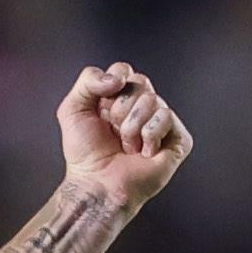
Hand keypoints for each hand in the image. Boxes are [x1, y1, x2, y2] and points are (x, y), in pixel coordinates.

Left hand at [57, 62, 191, 216]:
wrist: (97, 183)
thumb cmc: (85, 153)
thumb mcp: (72, 108)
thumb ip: (89, 79)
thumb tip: (119, 78)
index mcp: (121, 96)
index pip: (123, 69)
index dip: (109, 87)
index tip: (100, 110)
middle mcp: (144, 106)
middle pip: (139, 82)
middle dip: (119, 109)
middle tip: (114, 132)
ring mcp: (162, 122)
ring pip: (152, 99)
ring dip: (131, 127)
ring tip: (127, 146)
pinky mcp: (178, 138)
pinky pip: (166, 116)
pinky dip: (149, 136)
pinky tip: (144, 153)